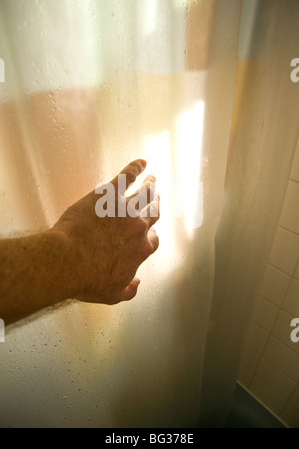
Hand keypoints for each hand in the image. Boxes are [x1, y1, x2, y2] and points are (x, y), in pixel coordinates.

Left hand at [52, 159, 159, 304]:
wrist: (68, 261)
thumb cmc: (87, 278)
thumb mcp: (112, 294)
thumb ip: (129, 290)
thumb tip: (136, 284)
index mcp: (140, 250)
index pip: (152, 240)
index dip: (151, 235)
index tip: (148, 233)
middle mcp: (139, 228)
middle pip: (153, 213)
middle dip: (156, 206)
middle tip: (156, 200)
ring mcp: (126, 209)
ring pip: (145, 194)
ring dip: (151, 186)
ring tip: (152, 180)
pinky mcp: (110, 194)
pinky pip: (127, 176)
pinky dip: (135, 167)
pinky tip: (140, 163)